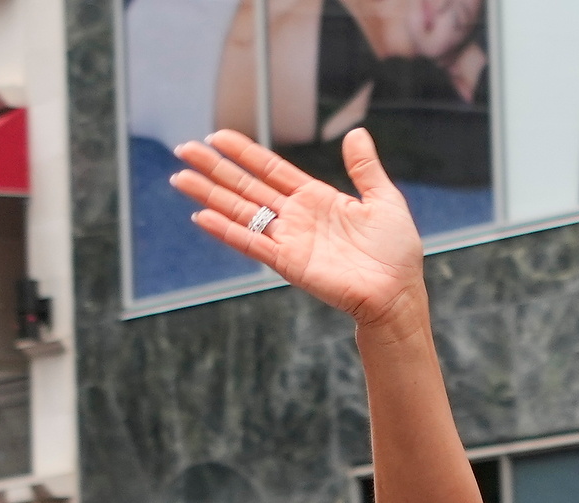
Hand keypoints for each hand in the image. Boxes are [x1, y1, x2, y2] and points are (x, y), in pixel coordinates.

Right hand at [170, 129, 425, 329]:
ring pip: (242, 212)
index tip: (217, 136)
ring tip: (180, 178)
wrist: (398, 293)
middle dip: (215, 169)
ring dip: (210, 195)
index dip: (244, 153)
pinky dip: (228, 231)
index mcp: (317, 199)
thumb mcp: (384, 201)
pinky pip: (252, 243)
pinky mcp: (289, 263)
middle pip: (247, 187)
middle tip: (183, 150)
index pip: (271, 169)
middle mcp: (297, 217)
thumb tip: (357, 133)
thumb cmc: (396, 253)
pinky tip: (203, 216)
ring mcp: (290, 240)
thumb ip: (365, 169)